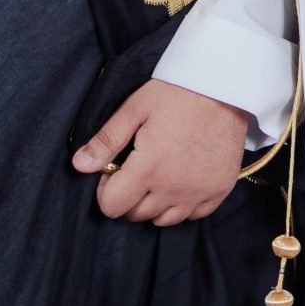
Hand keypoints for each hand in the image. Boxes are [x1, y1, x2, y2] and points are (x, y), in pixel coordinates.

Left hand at [72, 79, 252, 224]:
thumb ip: (106, 140)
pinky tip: (182, 180)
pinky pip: (193, 215)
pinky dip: (183, 204)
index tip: (115, 169)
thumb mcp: (135, 109)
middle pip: (136, 214)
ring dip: (154, 203)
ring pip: (164, 219)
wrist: (225, 85)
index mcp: (148, 168)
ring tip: (159, 175)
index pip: (112, 206)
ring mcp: (199, 192)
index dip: (106, 189)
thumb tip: (79, 166)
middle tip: (138, 168)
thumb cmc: (177, 93)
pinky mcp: (219, 190)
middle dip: (129, 196)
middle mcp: (174, 188)